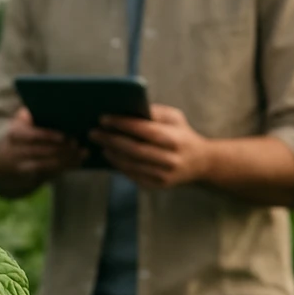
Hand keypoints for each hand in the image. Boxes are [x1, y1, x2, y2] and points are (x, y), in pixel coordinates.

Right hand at [0, 108, 86, 183]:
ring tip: (82, 152)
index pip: (31, 136)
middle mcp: (17, 152)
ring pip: (48, 165)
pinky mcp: (32, 177)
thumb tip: (39, 106)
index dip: (47, 136)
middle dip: (61, 148)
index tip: (63, 136)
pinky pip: (51, 174)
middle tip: (77, 143)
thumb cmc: (19, 136)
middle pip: (42, 151)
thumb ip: (26, 115)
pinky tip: (78, 162)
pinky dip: (66, 167)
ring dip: (67, 159)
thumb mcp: (18, 123)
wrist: (3, 161)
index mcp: (15, 134)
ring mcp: (24, 166)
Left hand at [90, 104, 216, 189]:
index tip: (103, 118)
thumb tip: (126, 109)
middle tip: (93, 132)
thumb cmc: (182, 135)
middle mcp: (170, 158)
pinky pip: (133, 175)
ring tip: (100, 144)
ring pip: (131, 165)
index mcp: (174, 138)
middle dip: (111, 140)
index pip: (144, 130)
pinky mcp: (158, 185)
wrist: (200, 164)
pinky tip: (111, 156)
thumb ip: (153, 112)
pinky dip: (119, 165)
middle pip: (134, 149)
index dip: (122, 124)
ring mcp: (164, 175)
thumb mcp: (174, 118)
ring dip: (112, 154)